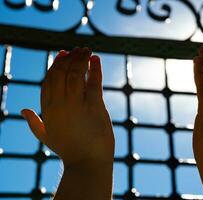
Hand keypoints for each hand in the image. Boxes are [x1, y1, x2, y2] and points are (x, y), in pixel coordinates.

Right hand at [21, 48, 113, 167]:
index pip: (49, 80)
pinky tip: (96, 59)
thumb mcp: (47, 137)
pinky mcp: (95, 106)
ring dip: (81, 58)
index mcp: (47, 110)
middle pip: (62, 73)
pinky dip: (95, 68)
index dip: (55, 65)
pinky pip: (94, 82)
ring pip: (77, 73)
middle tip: (76, 50)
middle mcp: (60, 104)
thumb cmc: (68, 149)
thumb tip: (23, 111)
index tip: (62, 55)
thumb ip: (34, 123)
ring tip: (87, 49)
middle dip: (69, 58)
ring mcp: (77, 104)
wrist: (88, 162)